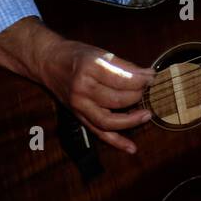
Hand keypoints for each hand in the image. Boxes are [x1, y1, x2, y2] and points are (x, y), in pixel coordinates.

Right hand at [37, 37, 154, 153]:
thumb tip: (148, 76)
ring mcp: (79, 105)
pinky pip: (98, 132)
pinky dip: (116, 142)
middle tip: (148, 91)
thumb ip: (125, 66)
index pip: (122, 79)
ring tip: (146, 115)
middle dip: (138, 96)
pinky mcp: (78, 116)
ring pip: (109, 120)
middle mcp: (82, 89)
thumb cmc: (77, 56)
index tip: (152, 77)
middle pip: (117, 100)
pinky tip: (131, 147)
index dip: (141, 80)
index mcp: (90, 68)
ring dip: (131, 121)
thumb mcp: (101, 53)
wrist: (48, 63)